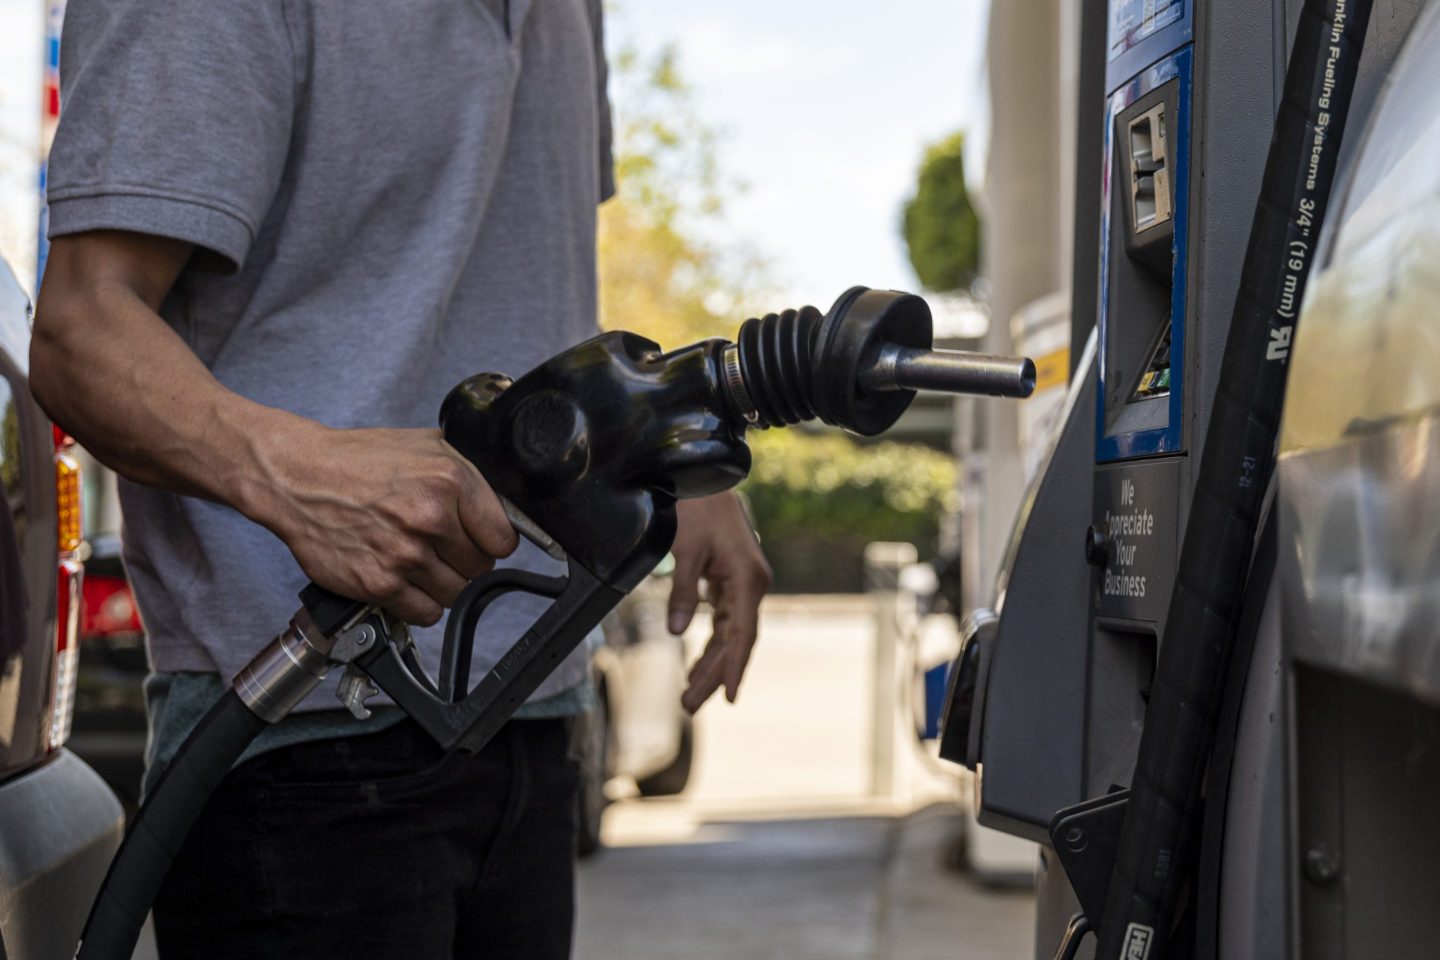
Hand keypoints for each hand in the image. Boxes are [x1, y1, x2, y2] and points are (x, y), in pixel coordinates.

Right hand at [250, 424, 517, 624]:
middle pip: (480, 568)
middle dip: (464, 559)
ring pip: (455, 593)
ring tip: (419, 560)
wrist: (298, 477)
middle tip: (440, 545)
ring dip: (442, 583)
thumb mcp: (427, 445)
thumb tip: (508, 506)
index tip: (478, 538)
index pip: (504, 539)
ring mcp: (404, 555)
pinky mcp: (378, 584)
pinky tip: (405, 579)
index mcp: (450, 481)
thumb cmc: (360, 460)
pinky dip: (419, 603)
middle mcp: (429, 518)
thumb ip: (470, 476)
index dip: (491, 540)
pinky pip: (425, 614)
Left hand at [668, 492, 771, 712]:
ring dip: (710, 663)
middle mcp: (752, 585)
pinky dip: (711, 642)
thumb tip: (678, 631)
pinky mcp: (732, 581)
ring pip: (730, 634)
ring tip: (689, 695)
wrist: (705, 478)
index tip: (728, 697)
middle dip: (713, 675)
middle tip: (690, 706)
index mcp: (748, 579)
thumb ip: (683, 592)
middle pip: (735, 641)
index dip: (734, 667)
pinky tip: (696, 664)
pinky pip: (724, 620)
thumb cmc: (698, 509)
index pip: (743, 634)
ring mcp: (743, 584)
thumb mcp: (686, 550)